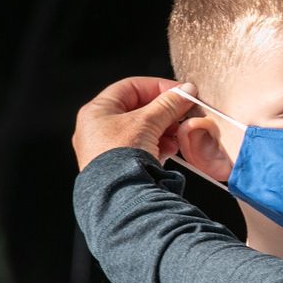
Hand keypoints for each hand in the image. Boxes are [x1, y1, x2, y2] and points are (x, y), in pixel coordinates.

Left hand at [72, 77, 196, 169]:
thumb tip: (186, 90)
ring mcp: (107, 148)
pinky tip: (169, 149)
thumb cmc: (121, 156)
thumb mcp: (147, 122)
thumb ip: (168, 104)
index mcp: (96, 111)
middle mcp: (98, 128)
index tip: (180, 92)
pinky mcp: (119, 165)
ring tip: (177, 134)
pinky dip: (158, 146)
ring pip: (142, 129)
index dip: (158, 87)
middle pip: (138, 109)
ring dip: (164, 130)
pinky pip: (141, 148)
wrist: (116, 195)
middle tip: (182, 112)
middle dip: (164, 111)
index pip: (131, 87)